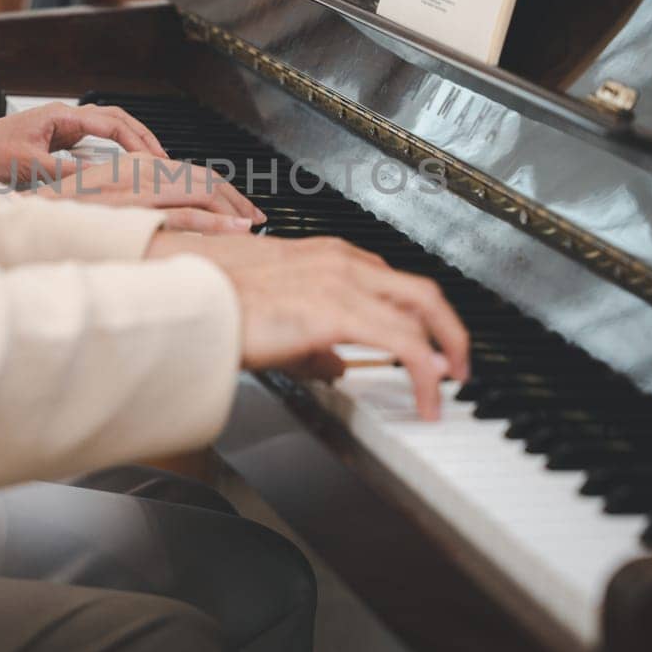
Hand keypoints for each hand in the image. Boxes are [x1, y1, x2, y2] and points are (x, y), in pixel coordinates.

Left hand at [0, 103, 168, 179]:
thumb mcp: (26, 167)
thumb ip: (65, 175)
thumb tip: (99, 184)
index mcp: (59, 116)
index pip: (112, 122)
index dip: (139, 141)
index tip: (158, 159)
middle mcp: (61, 118)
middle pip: (115, 121)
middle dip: (143, 139)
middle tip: (165, 161)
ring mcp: (57, 130)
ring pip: (104, 132)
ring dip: (128, 146)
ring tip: (150, 165)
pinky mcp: (51, 144)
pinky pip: (90, 145)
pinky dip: (110, 155)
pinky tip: (118, 172)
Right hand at [35, 153, 264, 234]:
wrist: (30, 218)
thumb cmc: (59, 216)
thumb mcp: (99, 204)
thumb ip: (128, 205)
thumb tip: (153, 220)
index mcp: (133, 166)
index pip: (186, 172)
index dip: (216, 189)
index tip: (236, 206)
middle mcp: (140, 171)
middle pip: (201, 178)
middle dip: (234, 197)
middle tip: (257, 216)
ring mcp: (139, 189)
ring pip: (201, 191)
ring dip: (233, 207)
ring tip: (255, 223)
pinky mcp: (137, 210)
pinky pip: (186, 214)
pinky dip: (217, 221)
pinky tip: (238, 229)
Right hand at [147, 234, 469, 419]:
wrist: (192, 303)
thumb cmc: (220, 305)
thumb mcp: (277, 320)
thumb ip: (314, 342)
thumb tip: (338, 366)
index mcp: (327, 256)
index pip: (392, 281)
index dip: (418, 315)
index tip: (429, 341)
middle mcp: (342, 261)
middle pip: (421, 290)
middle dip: (449, 327)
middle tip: (458, 361)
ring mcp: (343, 283)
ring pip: (421, 312)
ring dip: (444, 351)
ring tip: (448, 385)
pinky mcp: (339, 312)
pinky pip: (404, 343)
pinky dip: (426, 371)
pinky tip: (429, 395)